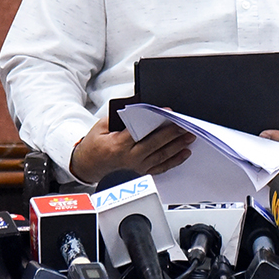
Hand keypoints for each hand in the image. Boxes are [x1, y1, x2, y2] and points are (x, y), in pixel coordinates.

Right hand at [69, 113, 193, 184]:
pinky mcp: (141, 172)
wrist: (88, 165)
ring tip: (189, 136)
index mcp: (118, 145)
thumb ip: (119, 117)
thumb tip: (137, 106)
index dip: (156, 122)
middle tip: (185, 125)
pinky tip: (184, 153)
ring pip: (161, 156)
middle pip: (155, 144)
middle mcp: (129, 158)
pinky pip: (161, 167)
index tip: (168, 112)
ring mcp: (137, 167)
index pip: (141, 131)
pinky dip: (174, 160)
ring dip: (178, 146)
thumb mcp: (101, 126)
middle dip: (172, 134)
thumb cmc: (95, 145)